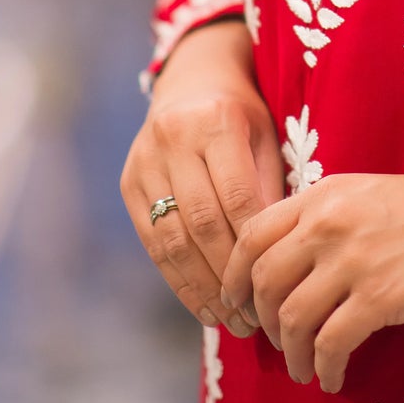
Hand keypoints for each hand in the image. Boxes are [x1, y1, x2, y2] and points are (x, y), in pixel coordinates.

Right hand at [120, 19, 284, 338]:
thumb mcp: (266, 137)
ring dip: (202, 288)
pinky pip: (153, 243)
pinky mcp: (128, 184)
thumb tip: (276, 255)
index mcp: (217, 120)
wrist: (192, 81)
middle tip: (255, 316)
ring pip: (173, 239)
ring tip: (231, 321)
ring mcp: (144, 162)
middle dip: (229, 276)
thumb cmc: (243, 116)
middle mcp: (174, 139)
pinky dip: (178, 281)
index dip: (255, 246)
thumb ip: (269, 187)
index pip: (238, 196)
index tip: (275, 283)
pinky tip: (203, 307)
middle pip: (202, 222)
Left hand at [219, 162, 403, 392]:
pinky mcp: (382, 296)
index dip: (233, 274)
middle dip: (259, 320)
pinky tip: (333, 379)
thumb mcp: (377, 196)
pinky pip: (331, 344)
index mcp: (327, 192)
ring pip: (291, 317)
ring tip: (305, 369)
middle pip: (263, 279)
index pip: (253, 232)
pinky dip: (325, 368)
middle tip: (271, 343)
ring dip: (292, 353)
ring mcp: (354, 259)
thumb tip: (297, 265)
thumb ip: (334, 218)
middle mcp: (330, 221)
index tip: (235, 303)